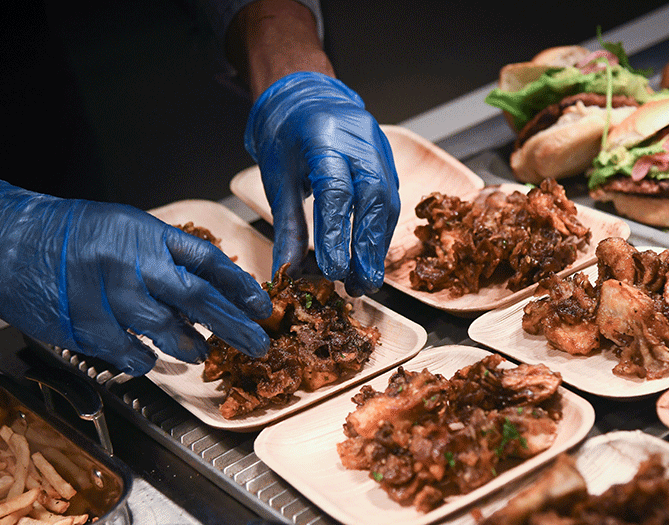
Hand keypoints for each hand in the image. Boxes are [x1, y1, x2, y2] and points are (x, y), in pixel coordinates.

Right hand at [0, 178, 271, 375]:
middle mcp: (132, 261)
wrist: (5, 239)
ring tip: (200, 351)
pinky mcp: (83, 322)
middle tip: (256, 344)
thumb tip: (203, 291)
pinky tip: (151, 358)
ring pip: (164, 329)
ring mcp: (107, 293)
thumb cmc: (68, 233)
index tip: (261, 306)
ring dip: (189, 346)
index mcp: (146, 234)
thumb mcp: (125, 228)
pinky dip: (145, 359)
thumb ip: (162, 256)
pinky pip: (127, 350)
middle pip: (197, 298)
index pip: (207, 262)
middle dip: (232, 325)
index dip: (239, 287)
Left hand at [244, 72, 399, 295]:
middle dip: (368, 246)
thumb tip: (286, 271)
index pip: (336, 192)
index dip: (337, 234)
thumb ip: (287, 227)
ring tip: (366, 278)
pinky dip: (381, 230)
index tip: (333, 271)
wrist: (303, 97)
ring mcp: (378, 147)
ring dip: (379, 244)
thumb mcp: (277, 179)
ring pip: (388, 200)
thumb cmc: (286, 136)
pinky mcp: (387, 158)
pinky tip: (371, 254)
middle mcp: (358, 140)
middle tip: (361, 283)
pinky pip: (390, 197)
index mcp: (323, 139)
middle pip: (373, 197)